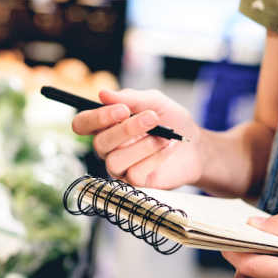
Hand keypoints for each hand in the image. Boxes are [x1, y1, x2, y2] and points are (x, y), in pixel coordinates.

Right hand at [71, 88, 202, 188]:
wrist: (195, 145)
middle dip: (127, 129)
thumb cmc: (172, 121)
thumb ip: (131, 98)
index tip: (121, 109)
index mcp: (107, 125)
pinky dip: (155, 158)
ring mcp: (121, 167)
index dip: (96, 118)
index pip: (82, 124)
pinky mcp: (135, 183)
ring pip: (115, 161)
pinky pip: (134, 174)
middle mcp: (109, 147)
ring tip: (165, 136)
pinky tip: (168, 149)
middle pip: (99, 143)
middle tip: (152, 118)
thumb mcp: (155, 102)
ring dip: (143, 146)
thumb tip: (103, 93)